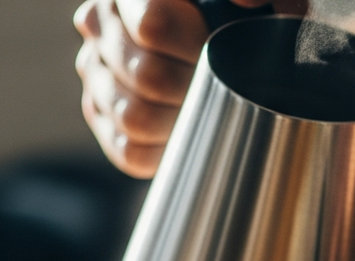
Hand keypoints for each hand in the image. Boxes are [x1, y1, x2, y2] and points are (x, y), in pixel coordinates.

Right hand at [74, 0, 297, 177]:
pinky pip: (129, 151)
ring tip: (204, 109)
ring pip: (134, 117)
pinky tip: (185, 134)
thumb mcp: (259, 1)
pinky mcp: (100, 116)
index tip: (221, 47)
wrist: (235, 62)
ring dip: (181, 123)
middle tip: (220, 87)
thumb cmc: (244, 24)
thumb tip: (247, 2)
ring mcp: (95, 71)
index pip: (155, 25)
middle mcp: (100, 22)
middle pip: (147, 77)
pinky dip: (165, 151)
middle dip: (195, 89)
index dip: (197, 47)